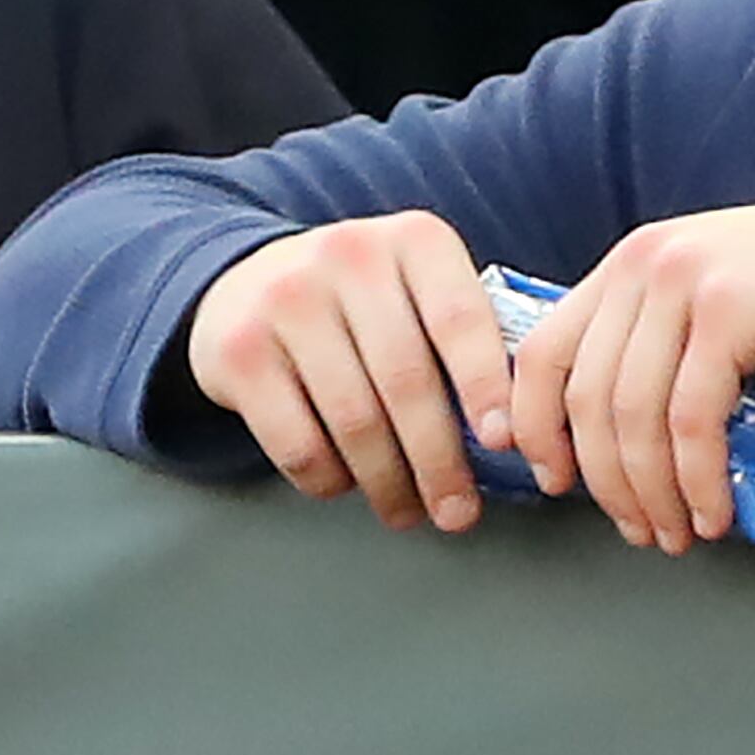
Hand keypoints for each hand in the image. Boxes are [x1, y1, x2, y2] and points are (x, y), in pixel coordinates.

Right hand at [183, 212, 516, 531]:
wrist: (245, 283)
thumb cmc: (361, 304)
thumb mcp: (417, 288)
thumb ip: (465, 338)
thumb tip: (515, 433)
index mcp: (414, 241)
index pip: (459, 318)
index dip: (485, 386)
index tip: (503, 443)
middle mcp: (348, 257)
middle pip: (406, 381)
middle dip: (439, 462)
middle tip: (459, 513)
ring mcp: (287, 300)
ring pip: (354, 420)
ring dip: (388, 483)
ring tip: (407, 511)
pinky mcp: (239, 352)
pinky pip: (297, 442)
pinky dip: (329, 479)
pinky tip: (345, 484)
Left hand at [510, 190, 754, 555]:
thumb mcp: (711, 303)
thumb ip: (660, 345)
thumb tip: (620, 444)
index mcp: (629, 264)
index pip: (542, 350)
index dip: (533, 424)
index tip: (550, 479)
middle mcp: (644, 265)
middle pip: (585, 395)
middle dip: (603, 481)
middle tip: (634, 528)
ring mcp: (684, 283)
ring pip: (632, 416)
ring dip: (650, 492)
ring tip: (675, 532)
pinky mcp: (731, 312)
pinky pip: (691, 421)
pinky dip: (696, 480)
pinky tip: (712, 512)